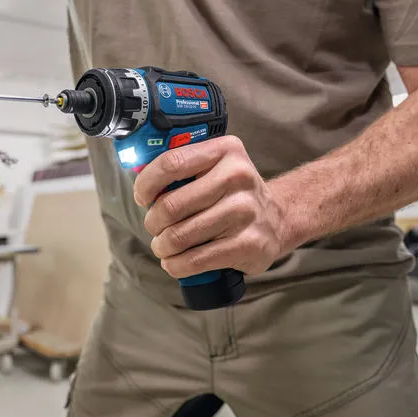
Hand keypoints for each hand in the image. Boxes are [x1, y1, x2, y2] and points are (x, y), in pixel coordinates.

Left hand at [133, 136, 288, 278]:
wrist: (278, 219)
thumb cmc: (232, 194)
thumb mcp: (214, 167)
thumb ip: (181, 168)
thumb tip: (139, 182)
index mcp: (225, 151)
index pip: (171, 163)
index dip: (146, 184)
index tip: (142, 198)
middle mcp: (238, 177)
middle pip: (171, 205)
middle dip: (153, 222)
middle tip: (155, 228)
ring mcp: (245, 212)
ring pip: (180, 236)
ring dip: (162, 246)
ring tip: (164, 246)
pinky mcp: (248, 244)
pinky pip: (196, 260)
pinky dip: (176, 265)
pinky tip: (174, 262)